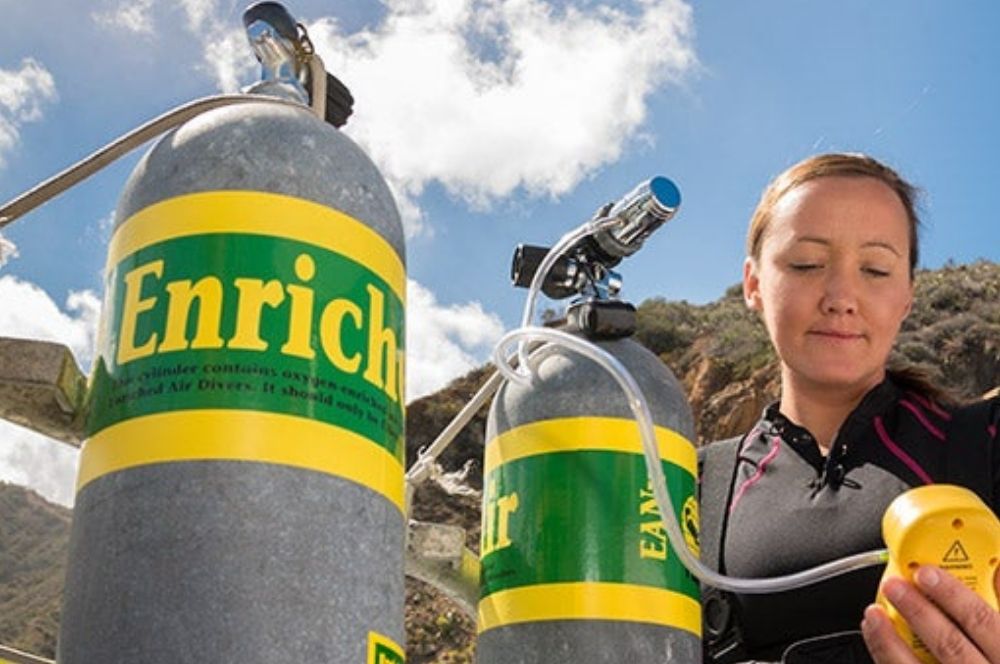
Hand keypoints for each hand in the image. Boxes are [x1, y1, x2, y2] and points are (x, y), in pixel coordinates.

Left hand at [861, 565, 999, 662]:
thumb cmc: (992, 657)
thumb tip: (992, 573)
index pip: (984, 623)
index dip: (953, 595)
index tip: (927, 573)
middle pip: (950, 645)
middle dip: (918, 611)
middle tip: (894, 586)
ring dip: (891, 641)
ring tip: (874, 615)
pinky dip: (886, 661)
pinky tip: (877, 646)